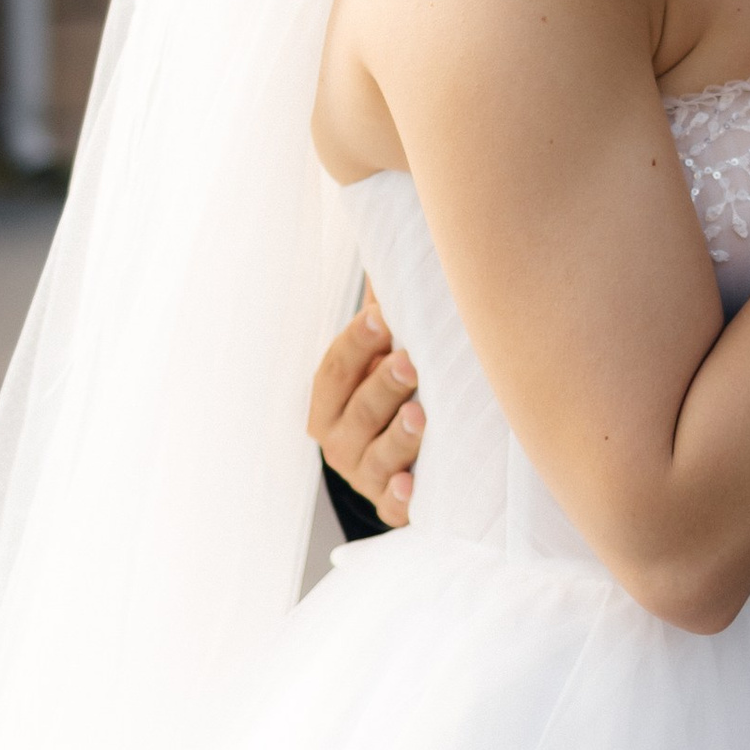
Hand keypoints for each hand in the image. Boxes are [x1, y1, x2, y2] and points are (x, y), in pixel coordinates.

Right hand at [306, 292, 421, 524]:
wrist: (416, 466)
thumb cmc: (399, 396)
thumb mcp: (386, 356)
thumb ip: (383, 313)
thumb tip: (392, 240)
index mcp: (329, 404)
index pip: (334, 371)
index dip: (356, 343)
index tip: (382, 315)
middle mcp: (340, 444)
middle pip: (360, 411)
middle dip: (385, 384)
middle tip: (411, 360)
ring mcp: (367, 479)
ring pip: (378, 457)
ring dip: (399, 436)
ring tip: (421, 414)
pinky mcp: (394, 509)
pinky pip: (395, 508)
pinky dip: (402, 497)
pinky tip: (413, 484)